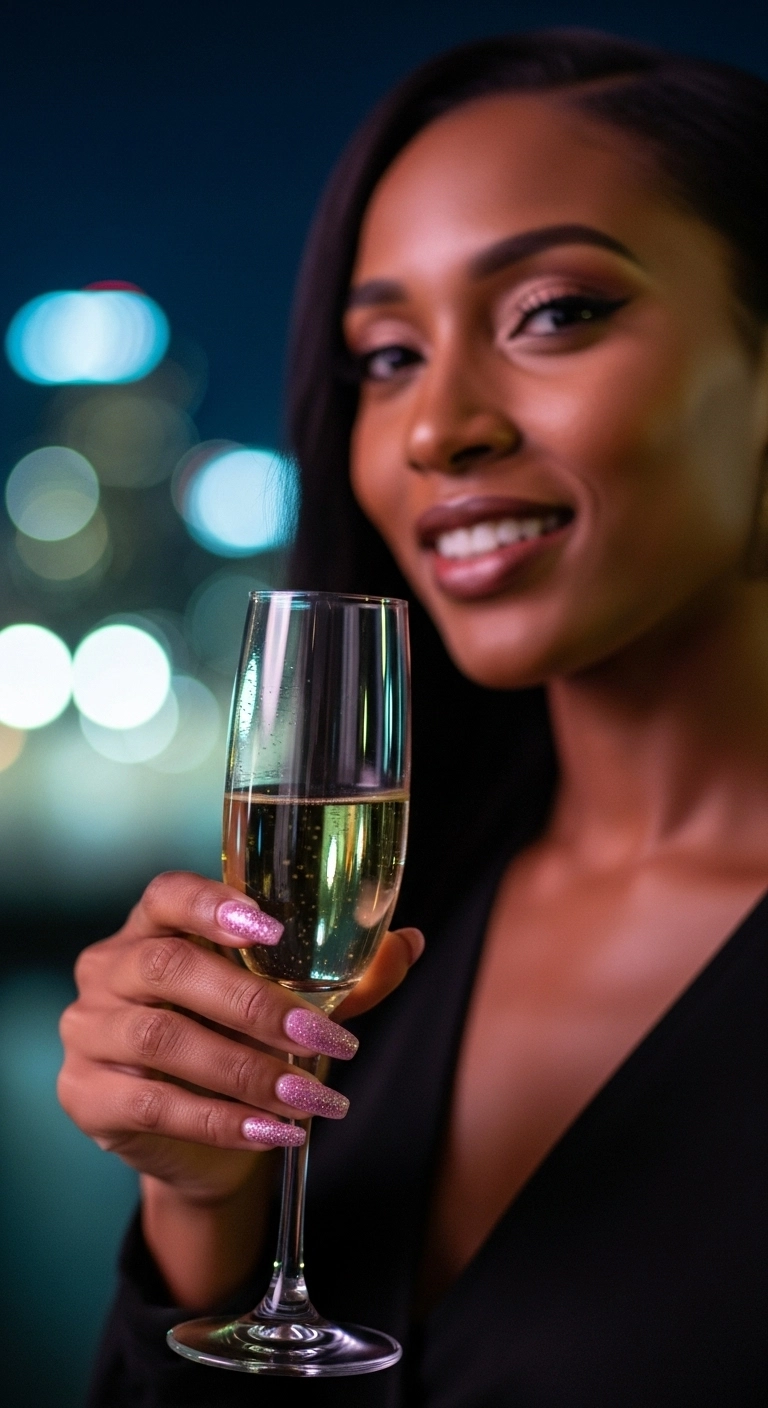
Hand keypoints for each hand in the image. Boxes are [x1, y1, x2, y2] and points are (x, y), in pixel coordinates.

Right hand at [57, 870, 423, 1206]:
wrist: (200, 1146)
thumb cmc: (242, 1048)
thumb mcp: (293, 1009)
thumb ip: (344, 978)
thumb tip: (410, 943)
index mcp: (153, 928)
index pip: (166, 894)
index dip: (213, 904)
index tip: (270, 928)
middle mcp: (109, 969)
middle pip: (170, 967)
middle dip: (254, 1004)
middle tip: (323, 1037)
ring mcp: (88, 1032)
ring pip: (163, 1039)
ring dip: (246, 1069)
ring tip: (311, 1096)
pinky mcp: (86, 1095)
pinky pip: (152, 1103)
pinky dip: (220, 1119)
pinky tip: (273, 1131)